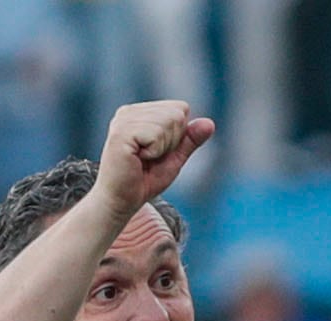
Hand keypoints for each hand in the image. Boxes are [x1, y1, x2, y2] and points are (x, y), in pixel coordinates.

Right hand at [94, 100, 214, 221]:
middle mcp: (130, 111)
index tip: (157, 152)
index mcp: (140, 113)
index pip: (180, 108)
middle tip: (149, 158)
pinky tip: (137, 159)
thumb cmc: (143, 181)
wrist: (120, 202)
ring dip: (162, 148)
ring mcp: (123, 119)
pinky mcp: (121, 132)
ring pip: (168, 122)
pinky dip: (154, 151)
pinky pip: (156, 134)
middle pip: (177, 113)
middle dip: (171, 141)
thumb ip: (189, 140)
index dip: (178, 135)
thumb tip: (210, 123)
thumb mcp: (174, 159)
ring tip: (142, 159)